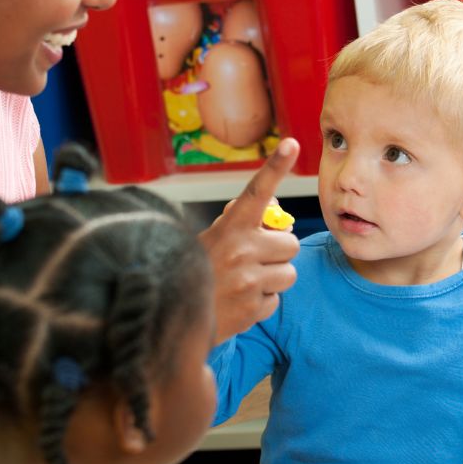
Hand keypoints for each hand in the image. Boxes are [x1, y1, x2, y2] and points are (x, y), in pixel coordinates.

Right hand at [198, 138, 300, 343]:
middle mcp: (242, 251)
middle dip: (278, 252)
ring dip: (273, 278)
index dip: (275, 166)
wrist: (170, 319)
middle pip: (290, 244)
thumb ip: (241, 223)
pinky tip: (239, 300)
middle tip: (253, 259)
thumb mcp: (210, 239)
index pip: (257, 191)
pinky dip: (261, 301)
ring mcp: (249, 281)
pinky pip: (276, 300)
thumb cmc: (194, 271)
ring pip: (289, 273)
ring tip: (245, 281)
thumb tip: (275, 211)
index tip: (292, 144)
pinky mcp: (254, 309)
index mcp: (229, 228)